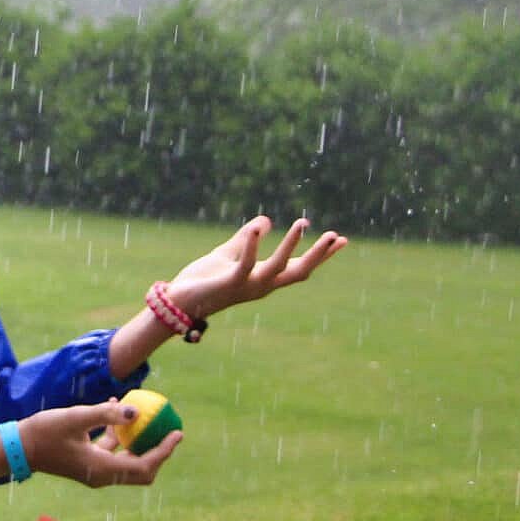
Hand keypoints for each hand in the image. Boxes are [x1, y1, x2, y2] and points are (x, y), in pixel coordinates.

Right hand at [20, 398, 181, 488]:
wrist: (18, 447)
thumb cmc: (44, 432)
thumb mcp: (75, 417)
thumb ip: (104, 413)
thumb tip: (135, 411)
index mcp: (102, 468)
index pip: (144, 465)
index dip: (164, 451)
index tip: (177, 433)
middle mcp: (102, 475)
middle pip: (141, 470)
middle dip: (158, 451)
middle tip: (171, 430)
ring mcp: (94, 470)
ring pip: (127, 460)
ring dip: (139, 441)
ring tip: (148, 416)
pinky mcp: (87, 462)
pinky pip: (111, 451)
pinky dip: (119, 435)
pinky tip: (115, 408)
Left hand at [167, 216, 346, 318]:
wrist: (178, 300)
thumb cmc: (203, 280)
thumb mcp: (228, 254)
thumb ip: (245, 239)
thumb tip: (265, 220)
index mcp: (264, 279)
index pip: (298, 266)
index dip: (320, 255)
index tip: (342, 239)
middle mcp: (261, 286)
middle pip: (299, 272)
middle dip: (318, 255)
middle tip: (335, 236)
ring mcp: (248, 286)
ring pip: (278, 267)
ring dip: (291, 246)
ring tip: (302, 224)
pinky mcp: (230, 283)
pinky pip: (246, 264)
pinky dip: (253, 246)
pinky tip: (259, 227)